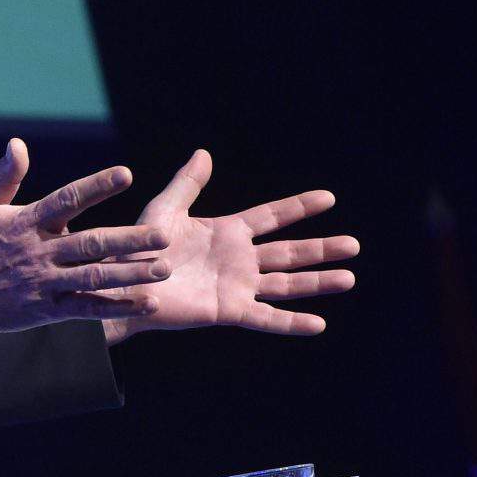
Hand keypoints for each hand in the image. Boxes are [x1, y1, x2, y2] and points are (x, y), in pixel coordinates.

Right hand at [0, 139, 171, 346]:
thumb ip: (4, 176)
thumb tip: (17, 143)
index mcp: (27, 222)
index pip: (67, 200)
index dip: (96, 187)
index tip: (126, 174)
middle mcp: (39, 251)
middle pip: (91, 243)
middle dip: (129, 239)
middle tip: (164, 235)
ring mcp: (44, 281)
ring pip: (94, 277)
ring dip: (130, 273)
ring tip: (163, 269)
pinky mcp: (47, 309)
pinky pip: (86, 308)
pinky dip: (116, 307)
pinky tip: (145, 303)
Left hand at [101, 150, 358, 344]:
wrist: (121, 284)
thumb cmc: (138, 248)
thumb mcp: (165, 210)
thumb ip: (187, 184)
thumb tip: (204, 153)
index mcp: (227, 232)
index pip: (272, 217)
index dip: (299, 207)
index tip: (329, 197)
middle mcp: (238, 260)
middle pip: (289, 253)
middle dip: (321, 249)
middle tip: (354, 244)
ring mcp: (236, 286)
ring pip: (286, 283)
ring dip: (317, 281)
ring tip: (348, 277)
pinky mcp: (227, 310)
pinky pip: (265, 317)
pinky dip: (291, 322)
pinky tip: (318, 323)